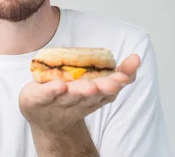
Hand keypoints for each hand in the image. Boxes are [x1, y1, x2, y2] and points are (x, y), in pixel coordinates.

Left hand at [19, 54, 140, 131]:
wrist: (44, 116)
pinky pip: (45, 95)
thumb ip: (119, 71)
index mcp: (93, 96)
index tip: (124, 77)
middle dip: (103, 89)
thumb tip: (137, 58)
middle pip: (92, 96)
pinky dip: (52, 92)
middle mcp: (77, 101)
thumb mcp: (96, 82)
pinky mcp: (38, 99)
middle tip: (112, 83)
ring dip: (81, 92)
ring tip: (90, 86)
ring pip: (71, 97)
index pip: (108, 91)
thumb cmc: (73, 95)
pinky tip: (59, 86)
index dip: (117, 83)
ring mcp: (58, 102)